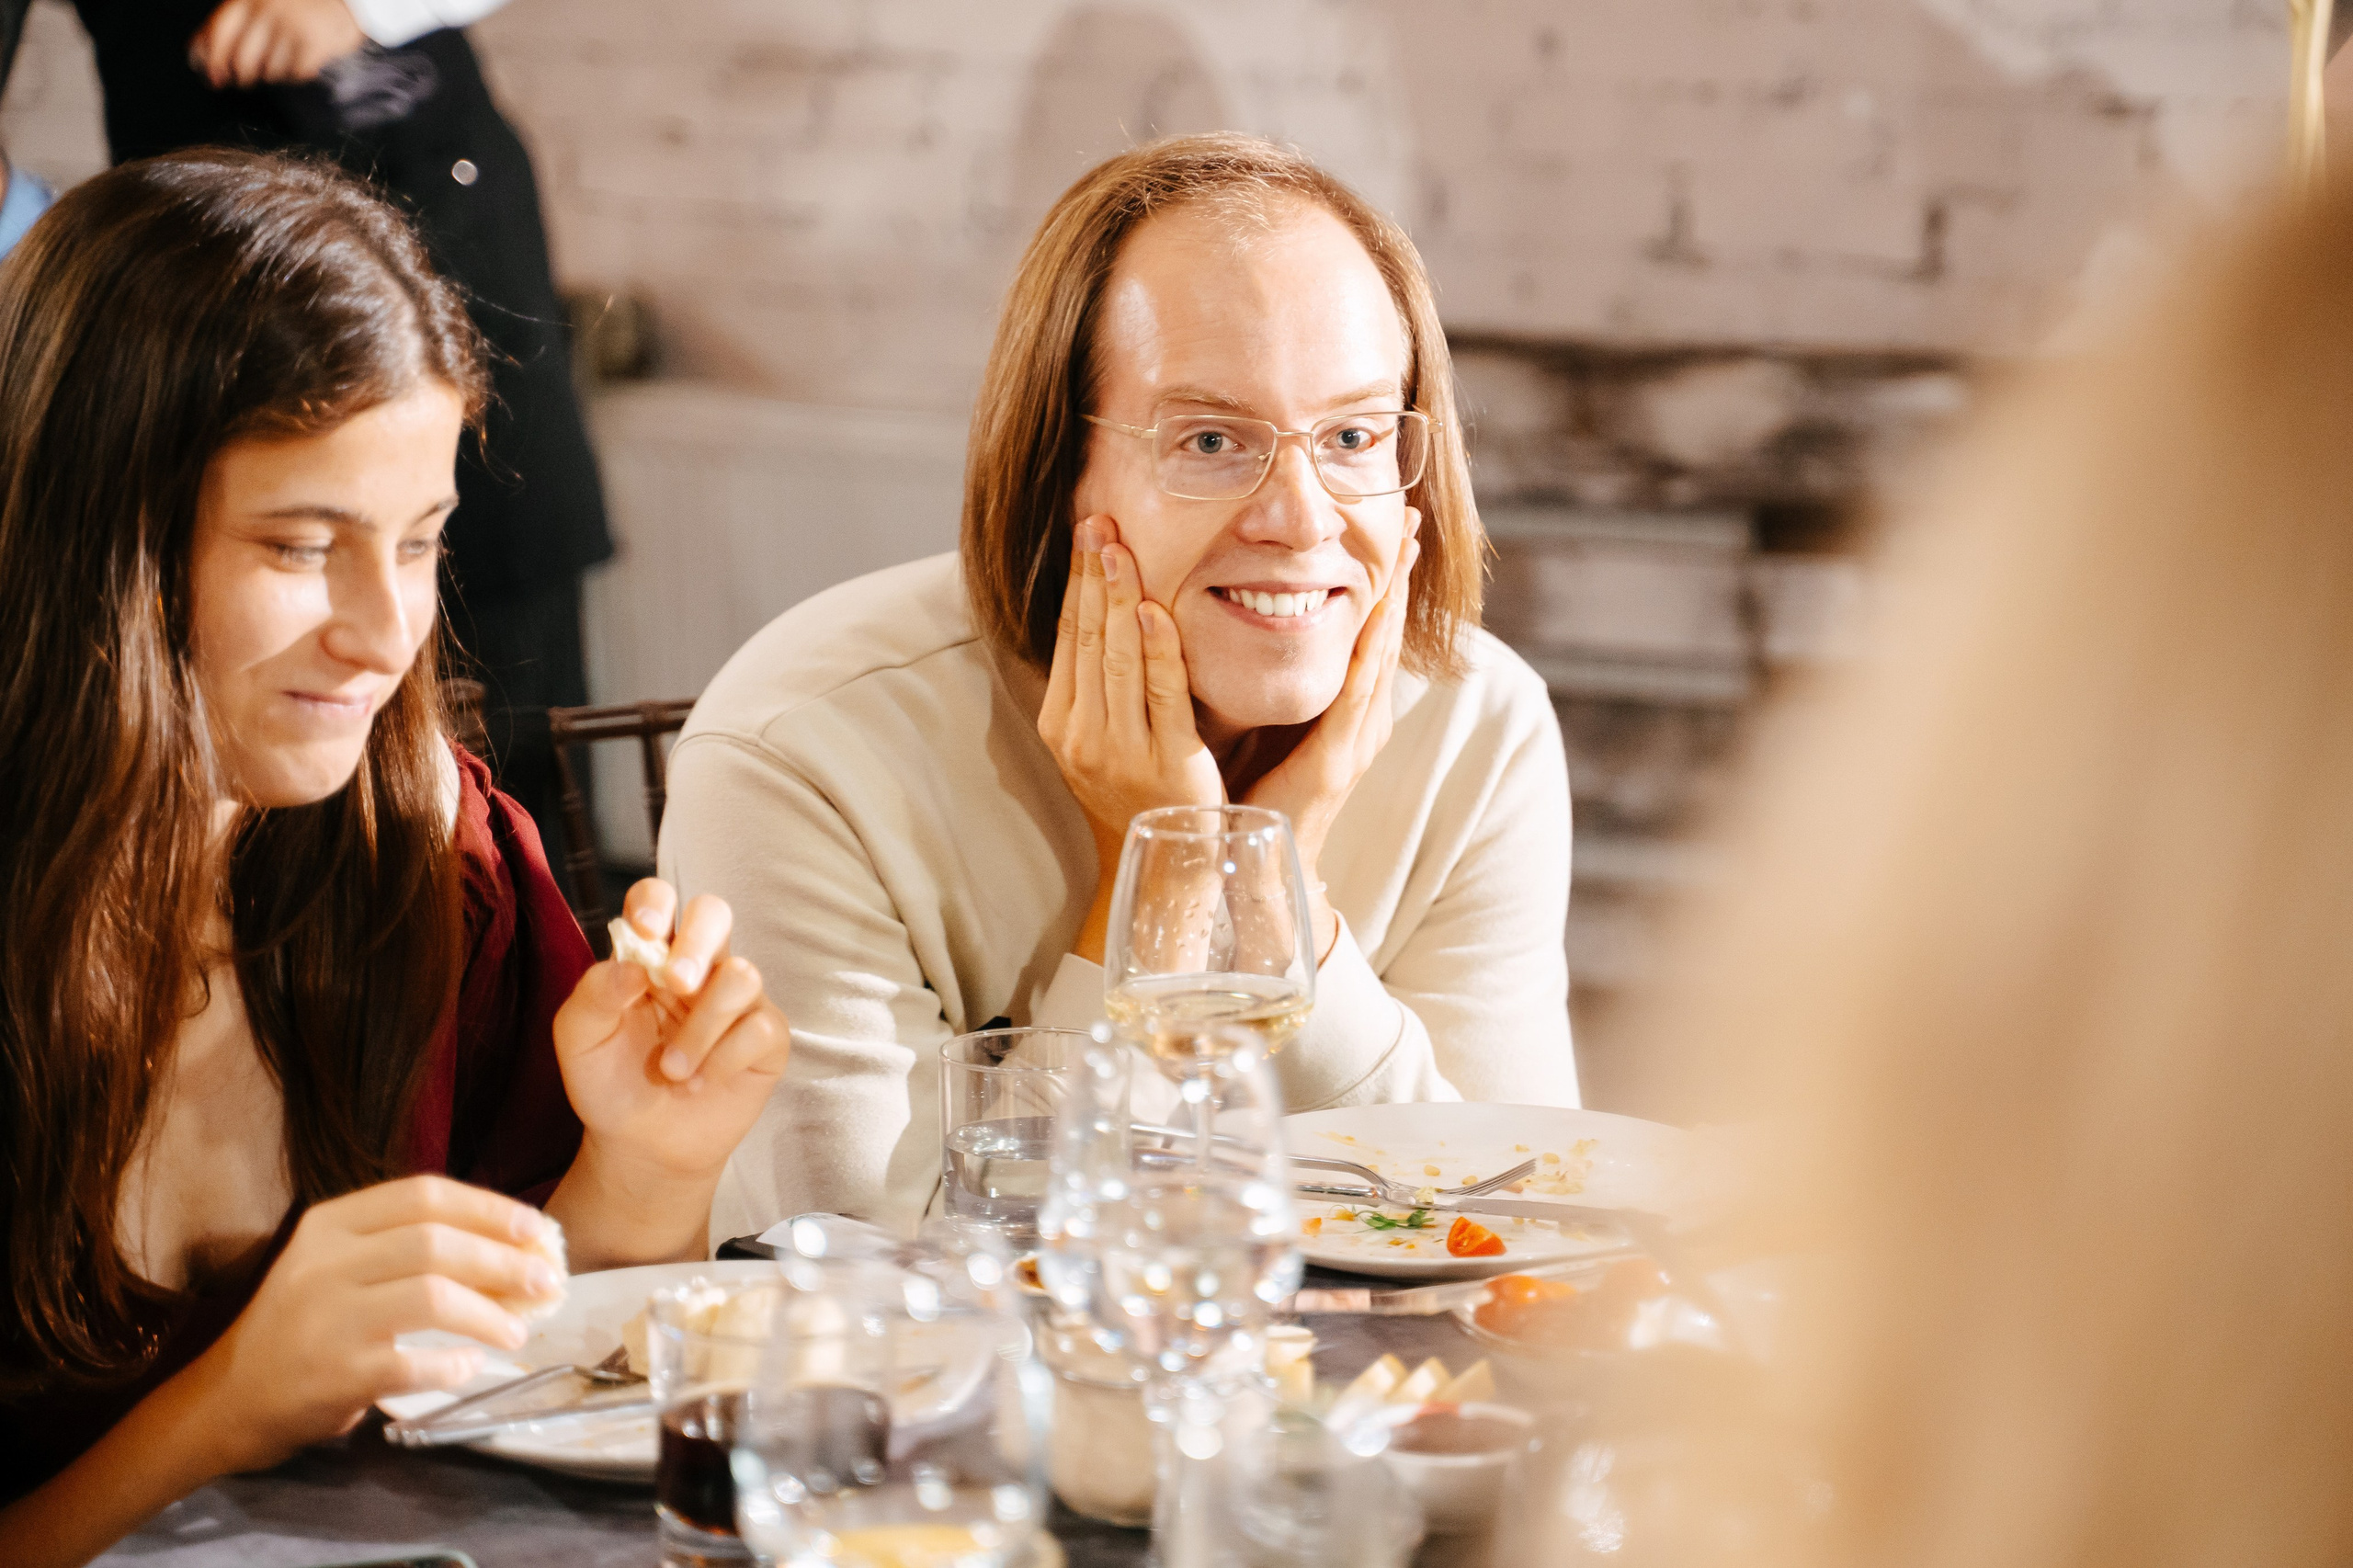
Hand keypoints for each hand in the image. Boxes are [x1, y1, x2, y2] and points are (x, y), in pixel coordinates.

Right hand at [186, 1176, 560, 1473]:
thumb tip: (511, 1246)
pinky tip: (470, 1365)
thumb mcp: (338, 1265)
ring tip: (519, 1331)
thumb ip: (406, 1246)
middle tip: (547, 1281)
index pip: (423, 1194)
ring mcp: (326, 1318)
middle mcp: (323, 1263)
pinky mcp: (333, 1374)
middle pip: (436, 1243)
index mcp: (329, 1223)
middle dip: (505, 1260)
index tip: (536, 1228)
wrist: (229, 1399)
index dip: (490, 1208)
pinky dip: (454, 1364)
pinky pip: (414, 1361)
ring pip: (432, 1296)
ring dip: (490, 1314)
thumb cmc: (305, 1327)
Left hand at [188, 0, 365, 88]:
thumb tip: (199, 55)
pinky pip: (293, 75)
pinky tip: (301, 64)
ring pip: (267, 71)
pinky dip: (295, 76)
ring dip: (271, 74)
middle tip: (244, 80)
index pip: (220, 31)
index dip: (211, 58)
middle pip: (241, 59)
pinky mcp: (312, 44)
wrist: (352, 0)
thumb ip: (235, 21)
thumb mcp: (264, 3)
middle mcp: (267, 9)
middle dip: (240, 76)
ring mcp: (290, 27)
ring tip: (282, 61)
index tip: (210, 75)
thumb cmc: (303, 4)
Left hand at [551, 880, 790, 1186]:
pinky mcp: (765, 1038)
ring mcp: (735, 1000)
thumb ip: (593, 995)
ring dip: (702, 1027)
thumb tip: (632, 966)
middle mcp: (697, 967)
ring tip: (672, 1071)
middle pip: (715, 913)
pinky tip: (699, 1084)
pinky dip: (724, 1059)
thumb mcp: (579, 1040)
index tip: (645, 930)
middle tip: (677, 985)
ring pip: (742, 974)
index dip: (656, 902)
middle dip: (698, 943)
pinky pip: (760, 1027)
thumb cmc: (609, 1082)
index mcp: (649, 955)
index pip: (658, 899)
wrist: (639, 1145)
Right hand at [1038, 516, 1224, 957]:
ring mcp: (1121, 750)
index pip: (1068, 639)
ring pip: (1116, 659)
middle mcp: (1081, 736)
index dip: (1075, 583)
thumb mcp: (1107, 736)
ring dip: (1117, 597)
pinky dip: (1156, 648)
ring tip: (1119, 548)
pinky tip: (1151, 609)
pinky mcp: (1166, 760)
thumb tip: (1100, 612)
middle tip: (1100, 522)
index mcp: (1060, 725)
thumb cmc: (1145, 788)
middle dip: (1092, 576)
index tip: (1085, 533)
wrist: (1173, 858)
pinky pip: (1160, 693)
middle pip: (1087, 640)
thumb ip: (1102, 683)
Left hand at [1241, 514, 1421, 957]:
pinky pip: (1356, 693)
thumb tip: (1250, 619)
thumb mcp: (1269, 720)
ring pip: (1379, 654)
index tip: (1391, 529)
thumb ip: (1274, 679)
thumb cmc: (1257, 791)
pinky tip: (1373, 615)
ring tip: (1403, 552)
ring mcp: (1356, 739)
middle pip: (1385, 633)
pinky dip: (1367, 649)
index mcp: (1347, 708)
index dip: (1382, 579)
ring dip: (1393, 600)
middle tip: (1409, 519)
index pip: (1368, 630)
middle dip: (1398, 575)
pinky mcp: (1338, 761)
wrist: (1258, 861)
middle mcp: (1362, 719)